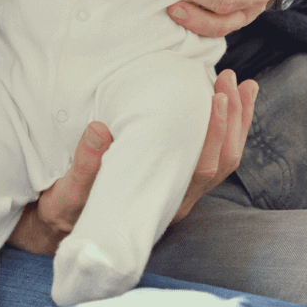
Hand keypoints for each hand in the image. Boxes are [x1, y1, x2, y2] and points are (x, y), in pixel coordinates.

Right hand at [5, 72, 258, 255]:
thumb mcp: (67, 192)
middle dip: (233, 118)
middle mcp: (178, 202)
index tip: (216, 97)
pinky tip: (228, 100)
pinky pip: (214, 155)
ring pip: (224, 159)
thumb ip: (84, 166)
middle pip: (223, 162)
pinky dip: (227, 127)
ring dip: (237, 120)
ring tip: (241, 84)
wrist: (65, 228)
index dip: (215, 134)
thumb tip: (99, 130)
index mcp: (159, 207)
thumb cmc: (66, 211)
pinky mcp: (178, 178)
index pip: (202, 171)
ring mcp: (181, 191)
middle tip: (229, 78)